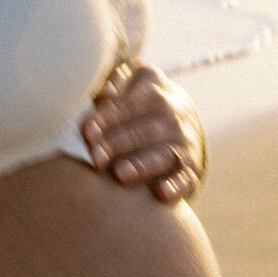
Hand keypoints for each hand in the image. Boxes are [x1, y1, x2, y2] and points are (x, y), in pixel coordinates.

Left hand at [82, 61, 205, 204]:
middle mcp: (173, 118)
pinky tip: (160, 193)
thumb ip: (114, 83)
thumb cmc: (139, 101)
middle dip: (119, 144)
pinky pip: (186, 178)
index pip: (129, 105)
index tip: (86, 131)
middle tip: (95, 157)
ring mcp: (184, 143)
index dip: (107, 117)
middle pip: (145, 131)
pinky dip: (176, 186)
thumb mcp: (131, 83)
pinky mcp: (191, 168)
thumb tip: (106, 90)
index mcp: (154, 93)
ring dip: (143, 165)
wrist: (181, 116)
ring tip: (120, 174)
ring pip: (165, 154)